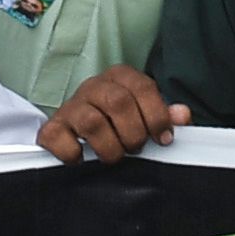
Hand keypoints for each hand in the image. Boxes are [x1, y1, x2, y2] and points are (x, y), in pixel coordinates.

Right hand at [40, 65, 179, 167]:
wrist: (76, 128)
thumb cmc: (117, 121)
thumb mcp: (144, 114)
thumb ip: (164, 115)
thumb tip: (182, 115)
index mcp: (120, 77)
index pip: (142, 87)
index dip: (157, 116)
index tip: (163, 139)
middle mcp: (94, 86)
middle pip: (118, 102)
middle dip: (133, 133)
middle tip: (135, 148)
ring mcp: (71, 105)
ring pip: (92, 122)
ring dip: (110, 147)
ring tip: (114, 156)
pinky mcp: (52, 126)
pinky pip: (59, 137)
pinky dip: (73, 153)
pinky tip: (83, 158)